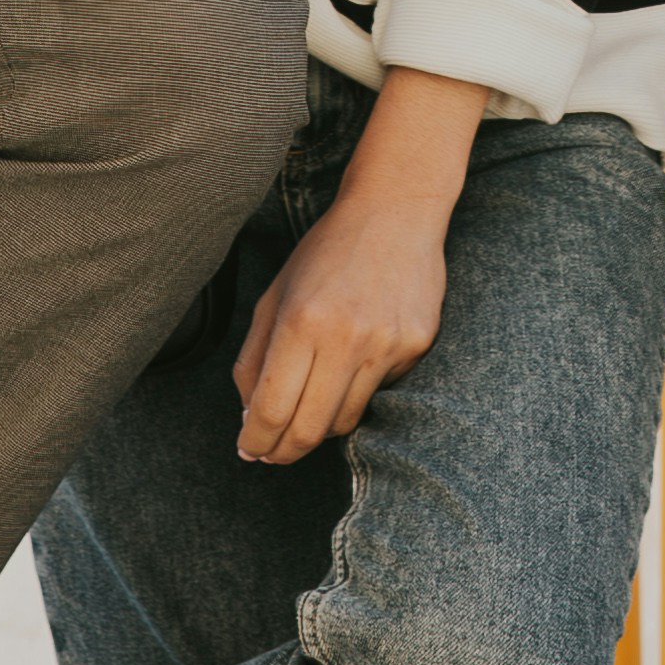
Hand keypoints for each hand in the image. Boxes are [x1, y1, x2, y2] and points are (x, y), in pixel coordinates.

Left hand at [234, 72, 479, 460]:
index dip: (256, 439)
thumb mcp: (275, 295)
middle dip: (283, 451)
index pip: (271, 408)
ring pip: (345, 421)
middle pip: (309, 430)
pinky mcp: (415, 346)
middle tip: (272, 452)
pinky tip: (355, 357)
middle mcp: (345, 337)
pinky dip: (357, 390)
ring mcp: (385, 345)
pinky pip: (379, 392)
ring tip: (309, 406)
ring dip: (320, 425)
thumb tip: (249, 419)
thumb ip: (254, 358)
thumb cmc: (326, 252)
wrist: (395, 211)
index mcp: (301, 321)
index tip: (249, 448)